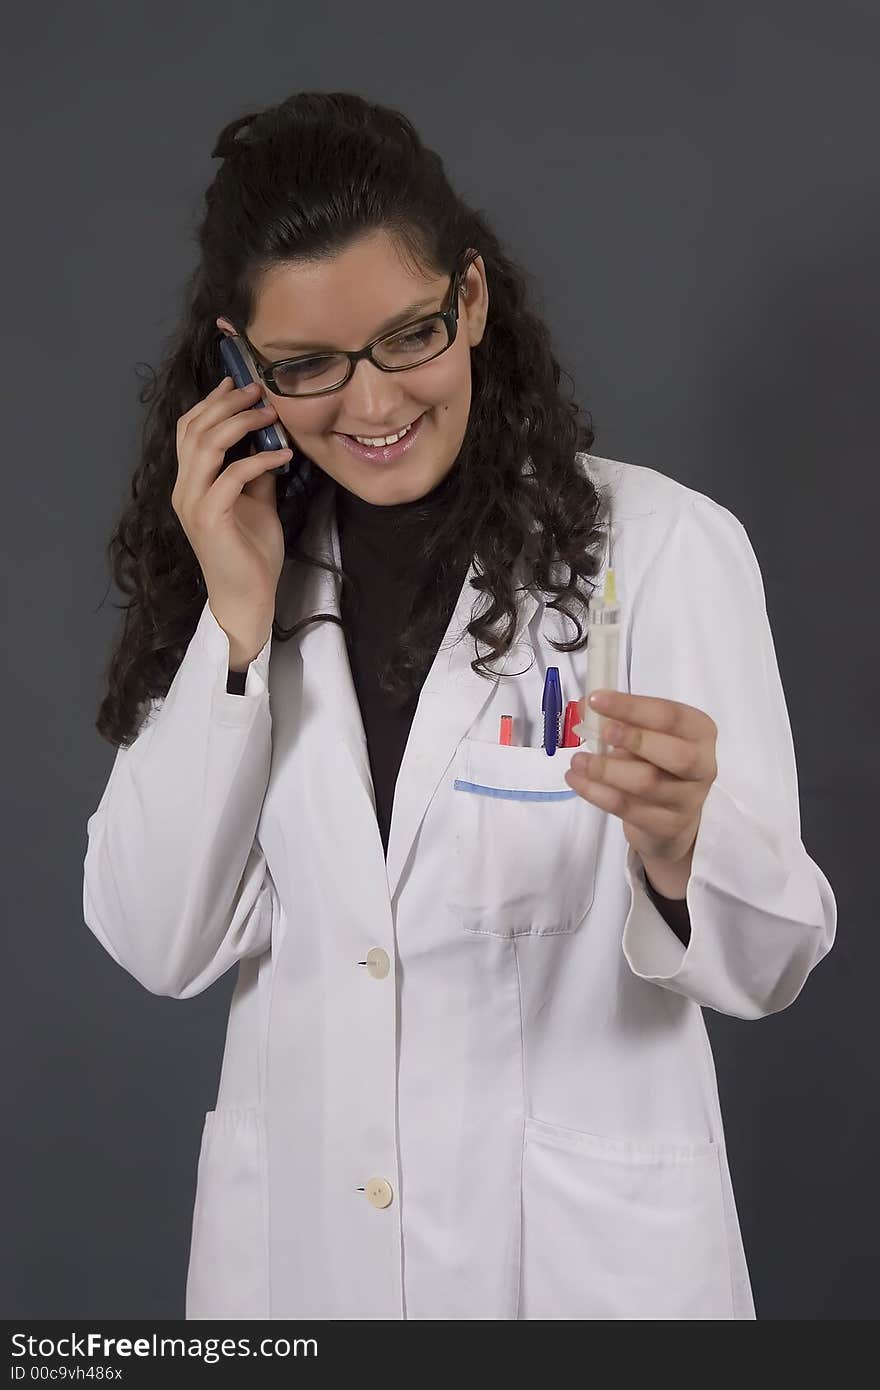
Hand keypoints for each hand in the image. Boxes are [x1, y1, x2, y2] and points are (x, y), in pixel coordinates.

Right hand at [172, 373, 291, 622]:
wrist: (247, 596)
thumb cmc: (250, 552)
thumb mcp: (256, 501)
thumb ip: (255, 471)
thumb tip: (269, 440)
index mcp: (190, 483)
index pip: (189, 430)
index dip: (210, 401)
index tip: (237, 381)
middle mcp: (184, 489)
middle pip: (195, 429)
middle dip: (227, 403)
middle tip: (258, 391)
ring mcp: (193, 503)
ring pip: (206, 445)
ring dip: (241, 423)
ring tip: (270, 414)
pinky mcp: (209, 518)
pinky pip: (232, 476)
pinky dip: (259, 460)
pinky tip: (283, 455)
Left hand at [563, 690, 717, 867]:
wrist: (669, 816)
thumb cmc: (656, 763)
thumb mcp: (645, 735)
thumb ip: (619, 718)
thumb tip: (586, 707)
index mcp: (699, 732)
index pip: (670, 716)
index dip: (632, 707)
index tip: (596, 699)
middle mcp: (702, 766)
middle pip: (676, 755)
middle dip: (635, 739)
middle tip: (598, 732)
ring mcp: (687, 800)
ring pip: (648, 784)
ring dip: (606, 770)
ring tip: (577, 761)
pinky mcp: (666, 825)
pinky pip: (628, 808)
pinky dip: (596, 792)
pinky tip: (577, 780)